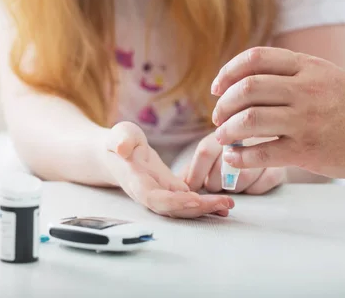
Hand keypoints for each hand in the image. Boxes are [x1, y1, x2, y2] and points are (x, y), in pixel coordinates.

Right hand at [105, 122, 233, 217]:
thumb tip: (122, 148)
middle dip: (199, 209)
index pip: (155, 198)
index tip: (195, 199)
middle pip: (175, 209)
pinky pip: (190, 200)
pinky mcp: (172, 190)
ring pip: (185, 207)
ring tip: (228, 205)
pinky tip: (224, 203)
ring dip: (206, 208)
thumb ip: (121, 141)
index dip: (175, 202)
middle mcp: (151, 194)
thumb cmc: (118, 141)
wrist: (116, 154)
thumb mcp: (119, 136)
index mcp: (137, 183)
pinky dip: (206, 203)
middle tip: (224, 204)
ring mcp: (163, 194)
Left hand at [180, 133, 284, 194]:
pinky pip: (262, 184)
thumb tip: (178, 184)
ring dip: (234, 187)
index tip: (191, 187)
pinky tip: (251, 182)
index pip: (205, 151)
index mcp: (225, 127)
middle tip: (215, 185)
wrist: (272, 147)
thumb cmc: (232, 153)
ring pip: (243, 177)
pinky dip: (253, 188)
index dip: (195, 173)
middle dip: (214, 183)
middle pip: (223, 168)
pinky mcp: (281, 165)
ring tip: (234, 183)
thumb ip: (193, 167)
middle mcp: (246, 134)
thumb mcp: (211, 154)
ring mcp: (266, 148)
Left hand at [211, 47, 344, 177]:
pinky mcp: (307, 151)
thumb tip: (241, 81)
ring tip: (223, 138)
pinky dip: (239, 157)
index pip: (255, 58)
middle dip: (223, 104)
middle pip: (246, 88)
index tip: (217, 88)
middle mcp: (304, 89)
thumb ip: (289, 72)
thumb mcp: (323, 73)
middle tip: (218, 117)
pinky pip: (261, 153)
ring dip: (226, 131)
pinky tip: (234, 158)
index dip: (228, 72)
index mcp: (306, 66)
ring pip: (249, 120)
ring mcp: (306, 120)